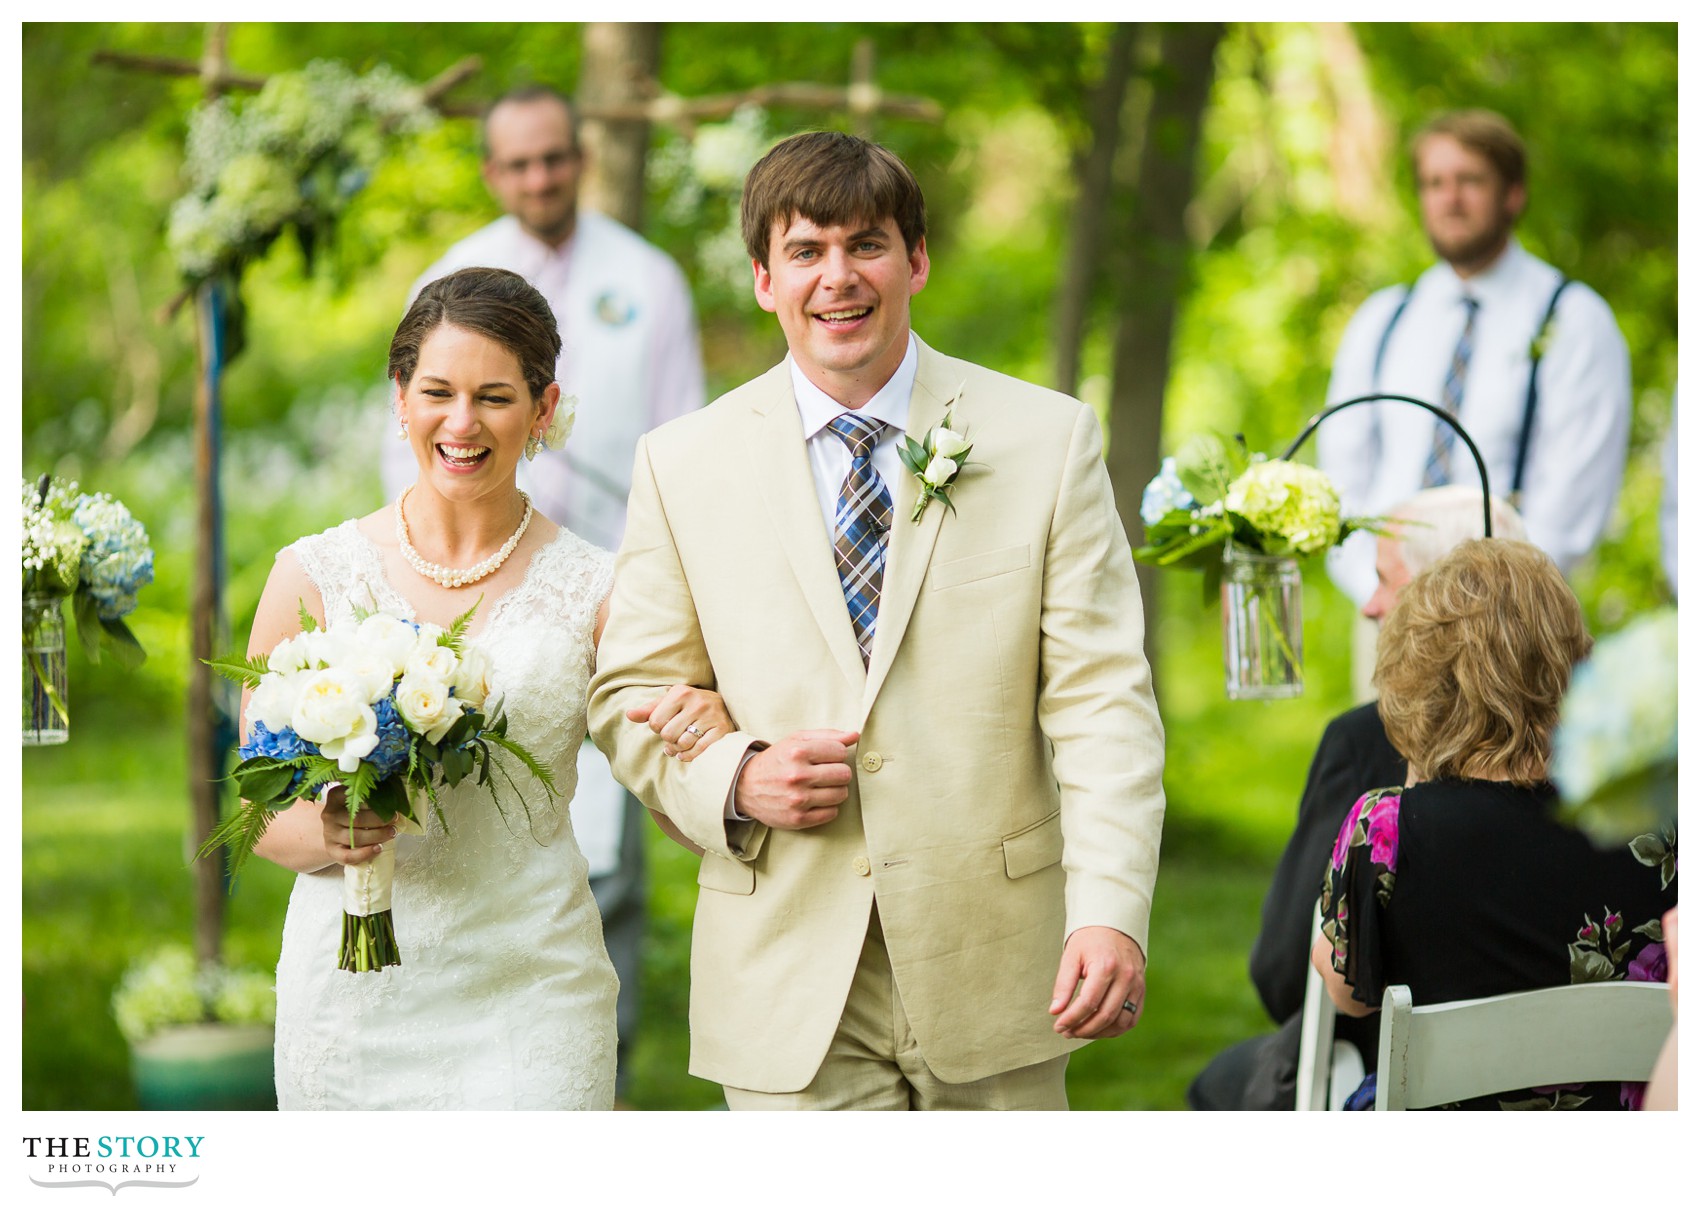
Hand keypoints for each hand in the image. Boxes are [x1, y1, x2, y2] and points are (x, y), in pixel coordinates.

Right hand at [320, 785, 393, 867]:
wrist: (335, 830)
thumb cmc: (352, 813)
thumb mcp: (357, 801)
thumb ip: (370, 799)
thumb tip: (394, 800)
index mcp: (336, 796)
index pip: (355, 798)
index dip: (375, 802)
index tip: (390, 803)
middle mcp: (330, 814)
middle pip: (357, 819)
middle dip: (380, 820)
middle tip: (394, 819)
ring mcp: (329, 833)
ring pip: (355, 837)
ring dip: (377, 836)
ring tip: (392, 833)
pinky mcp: (331, 850)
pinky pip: (348, 855)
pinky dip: (365, 853)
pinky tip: (378, 848)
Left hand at [627, 686, 734, 762]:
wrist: (726, 705)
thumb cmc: (691, 704)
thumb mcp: (671, 702)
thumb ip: (649, 710)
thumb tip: (629, 715)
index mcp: (681, 692)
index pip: (655, 722)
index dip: (657, 728)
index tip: (665, 726)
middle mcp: (697, 703)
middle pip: (668, 734)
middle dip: (668, 739)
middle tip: (673, 737)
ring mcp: (711, 716)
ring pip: (683, 743)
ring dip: (678, 748)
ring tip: (679, 745)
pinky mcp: (721, 729)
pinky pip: (699, 749)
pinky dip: (688, 755)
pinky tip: (685, 754)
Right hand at [732, 729, 859, 829]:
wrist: (746, 786)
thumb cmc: (776, 760)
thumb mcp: (797, 740)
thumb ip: (827, 735)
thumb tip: (855, 735)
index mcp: (798, 752)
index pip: (840, 752)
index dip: (837, 754)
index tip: (827, 757)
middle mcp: (798, 776)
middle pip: (844, 774)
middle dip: (838, 772)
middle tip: (825, 772)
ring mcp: (798, 800)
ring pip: (841, 794)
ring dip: (835, 790)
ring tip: (821, 786)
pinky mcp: (798, 819)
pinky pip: (832, 813)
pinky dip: (828, 807)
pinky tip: (816, 800)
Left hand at [1049, 926, 1145, 1038]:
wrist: (1115, 925)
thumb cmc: (1090, 940)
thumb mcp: (1071, 956)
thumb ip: (1063, 984)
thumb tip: (1055, 1012)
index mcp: (1106, 966)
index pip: (1088, 1002)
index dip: (1071, 1018)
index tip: (1057, 1026)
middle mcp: (1126, 977)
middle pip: (1105, 1016)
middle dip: (1083, 1029)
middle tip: (1066, 1032)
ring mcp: (1137, 985)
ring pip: (1120, 1022)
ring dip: (1099, 1033)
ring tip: (1080, 1032)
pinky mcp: (1141, 991)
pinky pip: (1132, 1018)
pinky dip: (1115, 1029)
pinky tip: (1099, 1029)